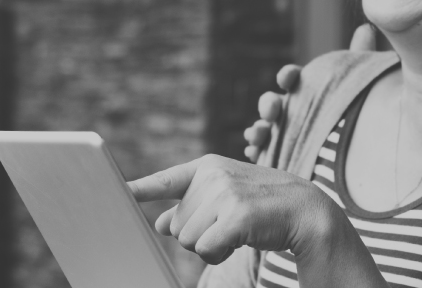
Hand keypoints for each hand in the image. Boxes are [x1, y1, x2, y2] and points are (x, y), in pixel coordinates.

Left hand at [127, 155, 340, 264]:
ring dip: (211, 245)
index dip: (137, 189)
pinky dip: (219, 253)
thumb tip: (161, 223)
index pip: (164, 180)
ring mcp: (225, 193)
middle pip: (177, 226)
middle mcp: (212, 176)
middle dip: (200, 234)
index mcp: (206, 167)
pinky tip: (240, 240)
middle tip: (231, 224)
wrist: (307, 210)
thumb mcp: (226, 199)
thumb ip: (191, 208)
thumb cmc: (263, 207)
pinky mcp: (236, 215)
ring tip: (238, 230)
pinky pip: (205, 249)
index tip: (115, 192)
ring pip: (188, 241)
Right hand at [243, 24, 378, 160]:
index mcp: (305, 92)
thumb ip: (358, 58)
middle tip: (272, 108)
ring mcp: (283, 136)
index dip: (288, 76)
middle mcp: (290, 112)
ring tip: (259, 132)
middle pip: (273, 104)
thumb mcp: (357, 85)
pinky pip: (262, 156)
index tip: (289, 76)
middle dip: (268, 103)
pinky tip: (253, 151)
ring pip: (264, 130)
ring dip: (258, 128)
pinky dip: (255, 151)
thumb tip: (366, 28)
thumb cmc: (352, 113)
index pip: (292, 79)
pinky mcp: (280, 160)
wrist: (359, 155)